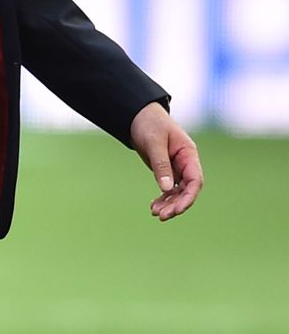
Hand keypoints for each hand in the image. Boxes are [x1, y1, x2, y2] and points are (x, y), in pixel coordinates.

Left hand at [129, 103, 203, 221]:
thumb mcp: (154, 143)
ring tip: (155, 213)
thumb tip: (167, 189)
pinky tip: (153, 207)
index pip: (195, 180)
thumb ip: (161, 165)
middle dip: (176, 205)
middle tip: (161, 216)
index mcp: (189, 155)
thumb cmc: (150, 124)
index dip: (188, 197)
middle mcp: (186, 164)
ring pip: (177, 192)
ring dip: (168, 204)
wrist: (139, 117)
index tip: (177, 210)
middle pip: (187, 190)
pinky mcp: (166, 171)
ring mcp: (176, 169)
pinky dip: (162, 199)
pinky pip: (168, 190)